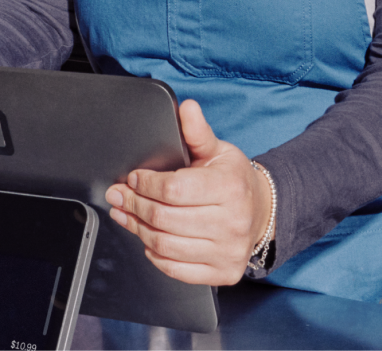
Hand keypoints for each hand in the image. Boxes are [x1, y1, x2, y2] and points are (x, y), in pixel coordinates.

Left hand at [104, 100, 270, 285]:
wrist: (261, 211)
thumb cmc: (234, 180)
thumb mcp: (217, 151)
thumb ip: (196, 132)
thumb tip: (187, 108)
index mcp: (230, 187)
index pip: (173, 189)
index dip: (145, 184)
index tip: (134, 178)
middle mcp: (232, 222)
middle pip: (164, 218)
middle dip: (134, 205)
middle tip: (120, 196)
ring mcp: (228, 251)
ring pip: (165, 245)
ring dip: (138, 229)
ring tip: (127, 215)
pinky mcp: (223, 273)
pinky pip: (175, 269)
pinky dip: (155, 255)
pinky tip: (149, 240)